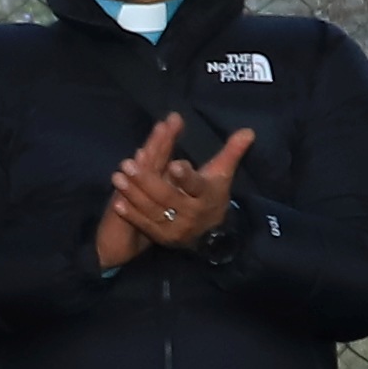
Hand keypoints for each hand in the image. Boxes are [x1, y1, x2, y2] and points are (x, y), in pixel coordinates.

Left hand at [98, 118, 252, 267]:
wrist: (210, 233)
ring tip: (118, 177)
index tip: (174, 164)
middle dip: (147, 181)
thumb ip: (231, 152)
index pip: (196, 185)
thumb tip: (249, 131)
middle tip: (128, 164)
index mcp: (207, 195)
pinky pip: (146, 225)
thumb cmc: (212, 195)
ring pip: (154, 210)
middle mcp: (192, 213)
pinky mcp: (163, 237)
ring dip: (134, 194)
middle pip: (168, 197)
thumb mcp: (222, 174)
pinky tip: (118, 202)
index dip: (186, 177)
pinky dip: (132, 214)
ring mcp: (177, 228)